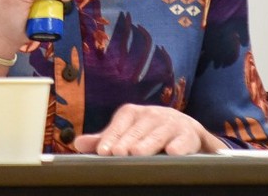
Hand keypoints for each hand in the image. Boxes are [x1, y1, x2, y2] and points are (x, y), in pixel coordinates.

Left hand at [73, 104, 226, 155]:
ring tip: (138, 153)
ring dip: (149, 143)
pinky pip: (184, 140)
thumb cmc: (149, 134)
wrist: (185, 130)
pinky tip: (172, 152)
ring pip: (159, 134)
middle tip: (118, 153)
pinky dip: (179, 146)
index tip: (103, 151)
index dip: (111, 136)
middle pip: (138, 129)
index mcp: (133, 113)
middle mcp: (152, 115)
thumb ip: (105, 139)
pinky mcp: (190, 134)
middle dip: (128, 141)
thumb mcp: (127, 134)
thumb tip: (77, 143)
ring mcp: (171, 123)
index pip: (120, 123)